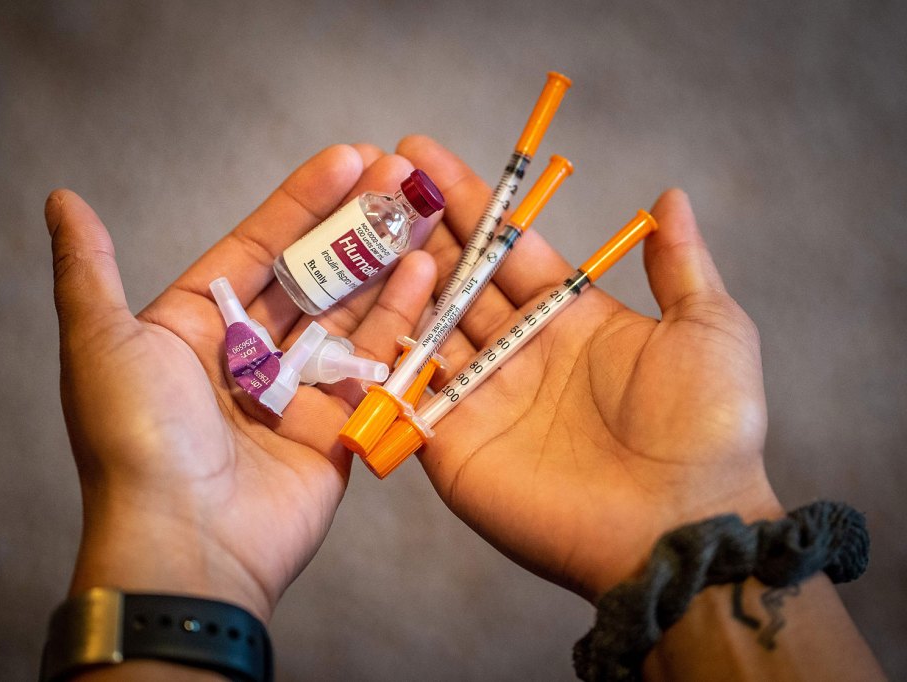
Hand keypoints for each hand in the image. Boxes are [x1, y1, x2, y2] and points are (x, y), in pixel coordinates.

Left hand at [45, 145, 439, 621]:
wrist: (186, 543)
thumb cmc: (138, 439)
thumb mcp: (103, 341)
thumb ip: (89, 268)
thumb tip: (62, 201)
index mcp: (194, 330)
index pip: (257, 249)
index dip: (302, 203)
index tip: (348, 158)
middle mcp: (247, 358)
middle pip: (311, 276)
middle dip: (354, 224)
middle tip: (399, 174)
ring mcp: (296, 393)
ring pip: (349, 313)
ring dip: (384, 261)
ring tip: (422, 210)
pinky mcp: (337, 429)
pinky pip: (374, 365)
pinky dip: (401, 319)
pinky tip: (424, 270)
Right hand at [396, 136, 783, 600]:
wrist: (682, 526)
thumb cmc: (706, 428)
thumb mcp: (709, 330)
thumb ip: (679, 266)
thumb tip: (670, 197)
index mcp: (570, 319)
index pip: (505, 246)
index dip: (466, 200)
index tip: (420, 154)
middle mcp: (519, 352)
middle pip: (457, 279)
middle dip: (415, 229)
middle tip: (371, 180)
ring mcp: (481, 398)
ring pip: (425, 326)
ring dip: (392, 278)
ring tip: (354, 227)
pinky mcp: (451, 444)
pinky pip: (406, 390)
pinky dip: (383, 351)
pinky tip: (355, 306)